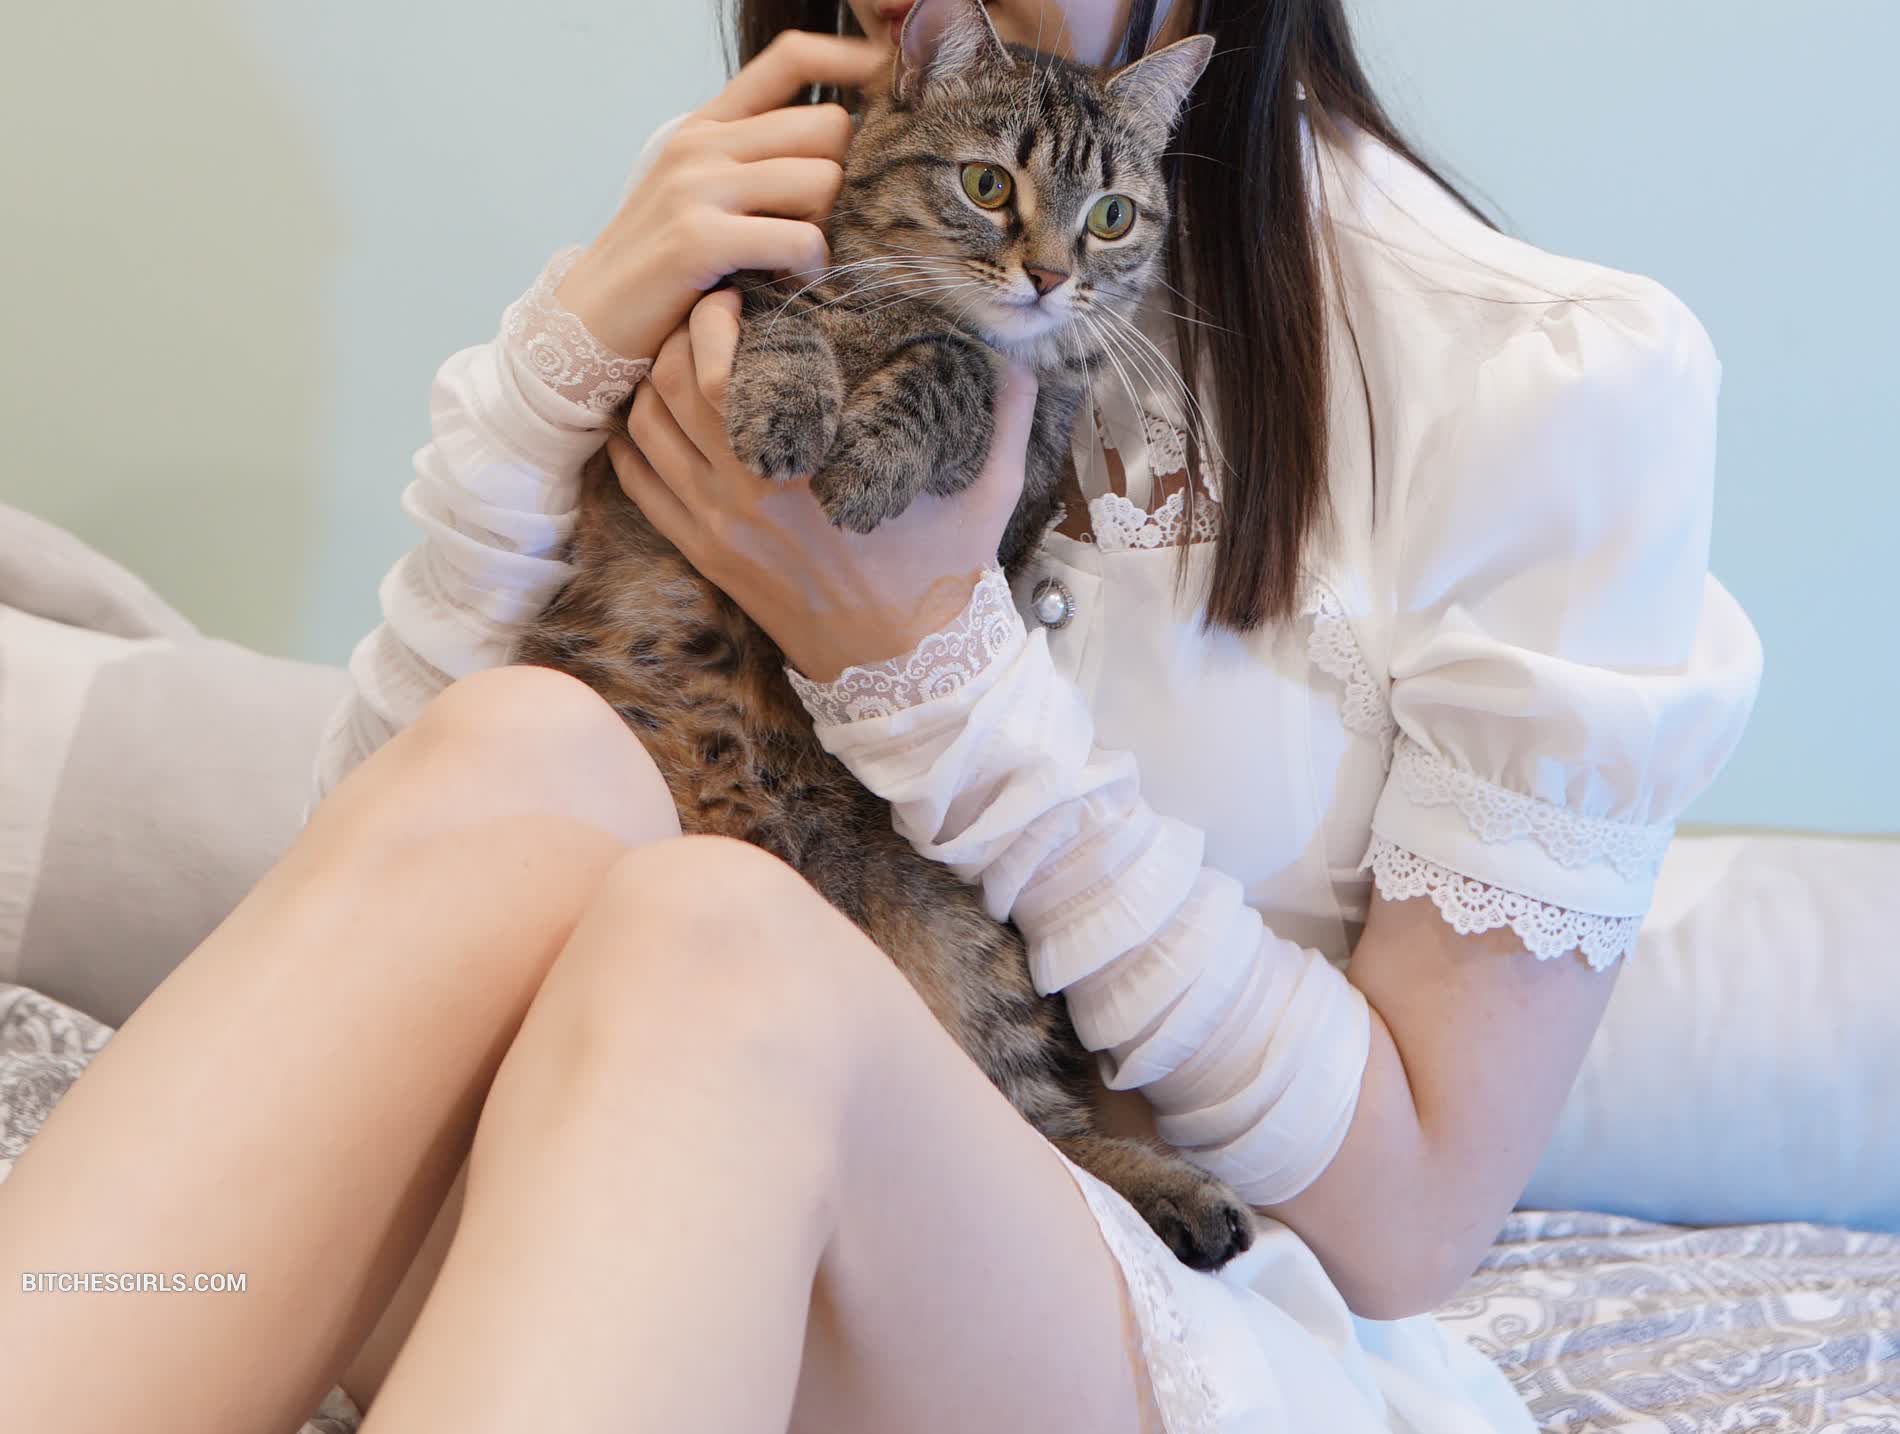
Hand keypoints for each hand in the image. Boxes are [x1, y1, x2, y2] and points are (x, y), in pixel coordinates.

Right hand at [554, 32, 885, 362]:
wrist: (588, 323)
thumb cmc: (663, 269)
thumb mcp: (702, 196)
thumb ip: (756, 163)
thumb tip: (841, 146)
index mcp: (708, 125)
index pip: (792, 57)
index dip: (852, 61)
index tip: (887, 86)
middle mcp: (703, 144)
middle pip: (830, 125)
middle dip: (844, 178)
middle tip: (818, 226)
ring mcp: (697, 187)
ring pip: (825, 179)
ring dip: (829, 226)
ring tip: (799, 259)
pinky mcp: (699, 238)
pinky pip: (802, 236)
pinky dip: (812, 267)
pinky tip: (791, 284)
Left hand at [605, 289, 1038, 682]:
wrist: (906, 665)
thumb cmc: (944, 573)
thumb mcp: (989, 490)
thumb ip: (1006, 414)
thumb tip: (1027, 349)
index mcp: (805, 471)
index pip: (719, 374)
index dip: (714, 322)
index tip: (741, 294)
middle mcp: (745, 496)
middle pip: (671, 388)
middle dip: (679, 336)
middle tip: (709, 312)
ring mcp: (717, 529)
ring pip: (645, 430)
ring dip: (652, 382)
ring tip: (682, 353)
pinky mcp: (705, 556)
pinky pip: (639, 485)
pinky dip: (632, 440)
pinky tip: (650, 413)